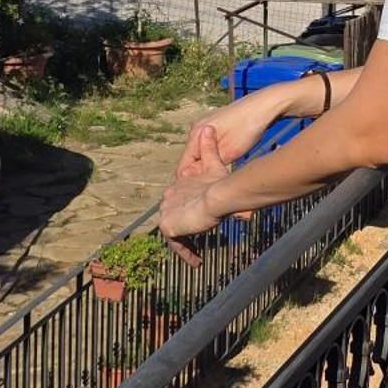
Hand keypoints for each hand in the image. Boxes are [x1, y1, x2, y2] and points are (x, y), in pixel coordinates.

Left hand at [158, 127, 230, 263]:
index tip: (199, 221)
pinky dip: (185, 253)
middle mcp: (169, 199)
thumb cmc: (220, 182)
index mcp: (178, 187)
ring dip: (184, 245)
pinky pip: (176, 244)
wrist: (217, 194)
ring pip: (175, 233)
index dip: (187, 212)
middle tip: (195, 245)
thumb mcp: (215, 166)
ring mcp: (167, 213)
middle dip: (183, 231)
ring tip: (196, 257)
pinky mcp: (169, 226)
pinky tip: (195, 261)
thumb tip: (207, 126)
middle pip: (174, 218)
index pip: (178, 201)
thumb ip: (209, 150)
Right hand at [178, 87, 286, 174]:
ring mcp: (207, 124)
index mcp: (195, 134)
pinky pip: (211, 144)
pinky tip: (230, 156)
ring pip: (202, 151)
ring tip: (225, 168)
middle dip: (202, 172)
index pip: (183, 166)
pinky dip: (217, 153)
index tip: (205, 189)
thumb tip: (193, 177)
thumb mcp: (228, 152)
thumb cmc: (248, 127)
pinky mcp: (217, 123)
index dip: (192, 181)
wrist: (265, 105)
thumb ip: (208, 166)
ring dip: (210, 162)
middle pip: (192, 159)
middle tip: (218, 181)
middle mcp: (197, 127)